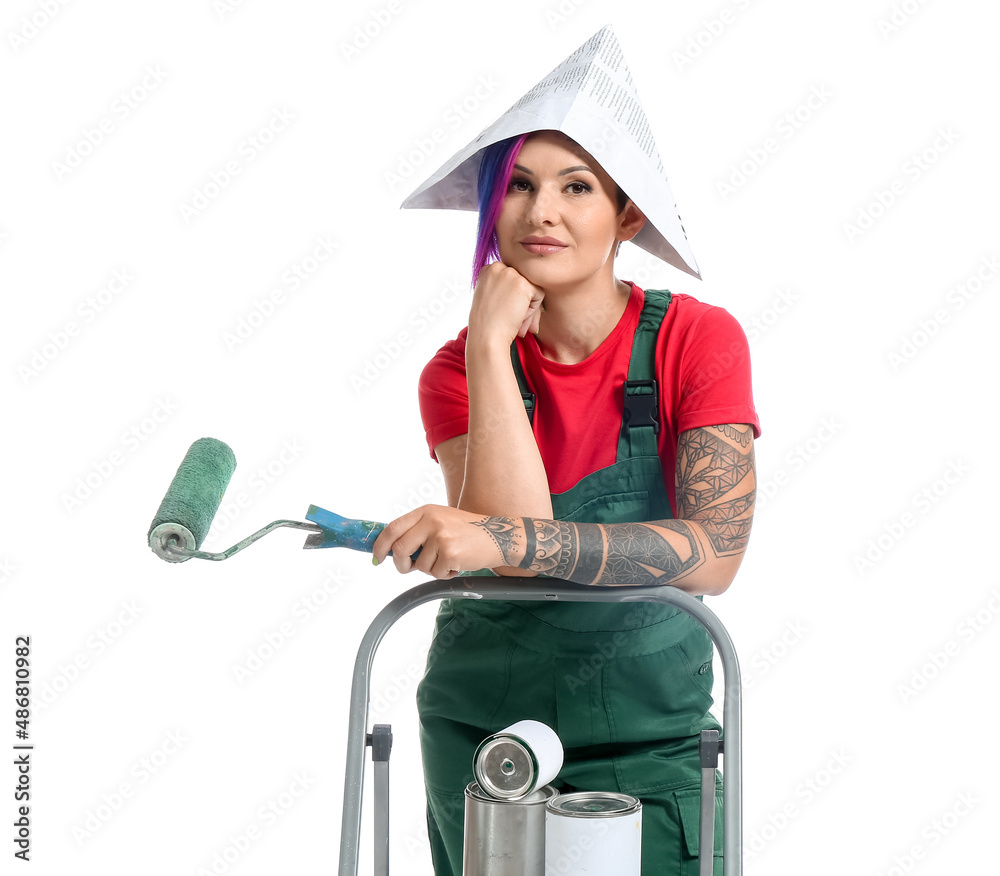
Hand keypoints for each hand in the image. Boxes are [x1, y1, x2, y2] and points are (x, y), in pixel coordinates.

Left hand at [371, 505, 520, 578]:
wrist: (497, 536)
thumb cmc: (466, 531)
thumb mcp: (440, 520)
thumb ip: (417, 530)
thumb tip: (391, 549)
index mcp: (426, 511)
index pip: (393, 528)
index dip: (380, 545)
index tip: (377, 557)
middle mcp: (431, 521)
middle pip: (399, 549)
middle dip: (401, 565)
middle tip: (408, 568)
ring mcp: (441, 537)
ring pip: (419, 565)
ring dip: (430, 569)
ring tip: (446, 560)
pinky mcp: (450, 553)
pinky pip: (435, 573)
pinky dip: (444, 574)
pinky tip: (457, 564)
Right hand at [468, 261, 543, 346]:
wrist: (486, 336)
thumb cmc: (487, 324)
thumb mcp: (491, 298)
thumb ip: (504, 288)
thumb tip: (526, 289)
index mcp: (488, 270)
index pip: (512, 278)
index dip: (514, 298)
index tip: (509, 314)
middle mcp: (497, 267)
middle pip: (523, 281)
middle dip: (524, 303)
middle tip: (520, 324)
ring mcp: (510, 273)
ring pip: (532, 288)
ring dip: (529, 308)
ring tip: (521, 325)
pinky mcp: (523, 283)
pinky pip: (539, 294)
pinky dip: (534, 310)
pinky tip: (521, 319)